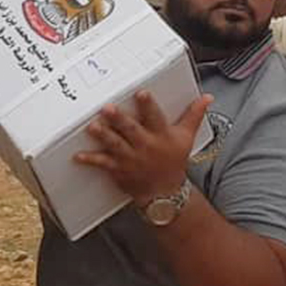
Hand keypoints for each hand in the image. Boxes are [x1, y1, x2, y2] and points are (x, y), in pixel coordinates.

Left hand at [74, 91, 211, 203]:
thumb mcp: (187, 137)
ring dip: (103, 136)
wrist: (165, 192)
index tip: (141, 93)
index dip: (148, 105)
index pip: (155, 117)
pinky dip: (91, 160)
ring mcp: (130, 158)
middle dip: (119, 120)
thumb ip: (194, 115)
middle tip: (108, 108)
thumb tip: (207, 97)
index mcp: (161, 135)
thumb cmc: (173, 161)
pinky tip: (79, 155)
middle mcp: (145, 146)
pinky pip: (103, 163)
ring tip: (92, 126)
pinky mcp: (118, 168)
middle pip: (131, 130)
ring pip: (115, 144)